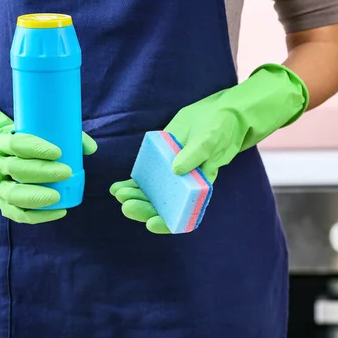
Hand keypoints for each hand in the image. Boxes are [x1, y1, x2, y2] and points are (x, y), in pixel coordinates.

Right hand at [0, 130, 96, 223]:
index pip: (15, 144)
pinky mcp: (3, 205)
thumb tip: (91, 148)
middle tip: (66, 172)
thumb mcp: (35, 136)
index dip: (35, 148)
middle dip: (41, 172)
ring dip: (36, 197)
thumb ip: (65, 137)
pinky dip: (39, 215)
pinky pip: (18, 214)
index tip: (58, 152)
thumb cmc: (25, 146)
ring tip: (58, 197)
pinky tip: (59, 212)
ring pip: (12, 194)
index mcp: (0, 144)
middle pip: (15, 169)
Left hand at [111, 63, 308, 232]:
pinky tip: (116, 187)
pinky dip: (131, 184)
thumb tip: (176, 170)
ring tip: (119, 193)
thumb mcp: (210, 138)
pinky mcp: (161, 162)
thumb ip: (195, 154)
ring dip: (134, 197)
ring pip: (151, 194)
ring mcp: (170, 174)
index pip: (183, 214)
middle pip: (162, 207)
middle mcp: (183, 185)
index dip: (167, 223)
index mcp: (199, 187)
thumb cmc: (220, 128)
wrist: (218, 113)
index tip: (151, 223)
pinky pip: (145, 178)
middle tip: (126, 204)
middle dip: (143, 208)